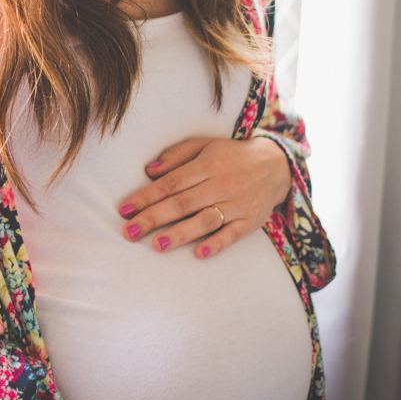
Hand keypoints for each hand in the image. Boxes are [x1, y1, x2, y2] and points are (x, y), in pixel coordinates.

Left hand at [118, 136, 291, 259]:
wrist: (276, 164)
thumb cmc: (231, 155)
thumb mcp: (204, 145)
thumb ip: (176, 156)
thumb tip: (149, 170)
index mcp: (206, 165)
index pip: (171, 183)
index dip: (146, 196)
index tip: (124, 209)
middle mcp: (220, 185)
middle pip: (182, 203)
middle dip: (153, 218)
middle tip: (129, 232)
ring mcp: (236, 204)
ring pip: (205, 220)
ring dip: (180, 233)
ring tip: (156, 245)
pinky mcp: (250, 221)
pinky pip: (232, 234)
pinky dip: (216, 244)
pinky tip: (199, 254)